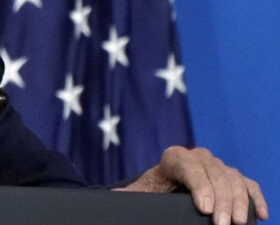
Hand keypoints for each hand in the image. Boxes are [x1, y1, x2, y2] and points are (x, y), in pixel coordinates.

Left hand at [117, 146, 267, 224]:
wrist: (166, 187)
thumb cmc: (152, 191)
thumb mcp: (140, 193)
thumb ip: (129, 195)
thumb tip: (114, 195)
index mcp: (173, 158)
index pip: (188, 166)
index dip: (199, 186)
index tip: (204, 209)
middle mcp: (197, 157)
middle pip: (214, 174)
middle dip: (221, 200)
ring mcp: (216, 166)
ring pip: (232, 178)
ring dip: (239, 201)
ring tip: (239, 223)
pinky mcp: (231, 177)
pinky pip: (247, 183)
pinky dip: (255, 197)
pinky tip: (261, 214)